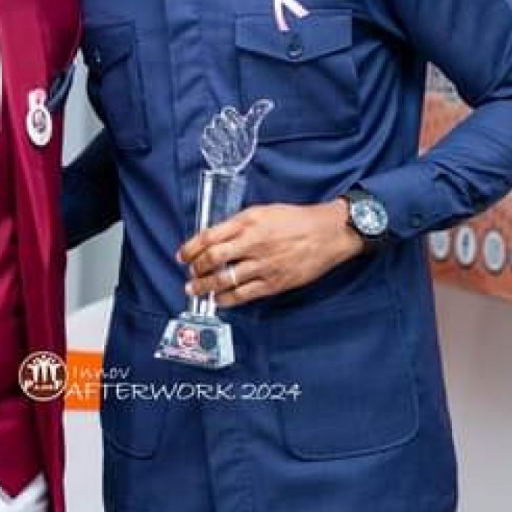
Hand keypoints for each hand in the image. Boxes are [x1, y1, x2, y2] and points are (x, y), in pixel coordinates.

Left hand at [178, 199, 363, 306]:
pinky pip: (244, 295)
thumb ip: (239, 224)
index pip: (209, 236)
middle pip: (213, 259)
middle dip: (196, 269)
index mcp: (248, 222)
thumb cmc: (297, 219)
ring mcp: (263, 265)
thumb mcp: (263, 211)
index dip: (191, 248)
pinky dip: (227, 299)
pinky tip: (219, 299)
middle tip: (190, 273)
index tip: (182, 255)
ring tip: (196, 289)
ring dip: (205, 287)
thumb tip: (215, 238)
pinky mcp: (274, 283)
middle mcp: (253, 243)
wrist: (328, 232)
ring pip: (225, 280)